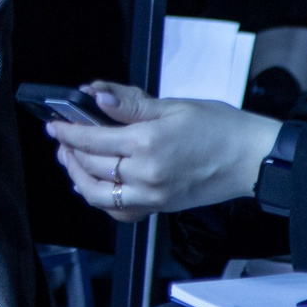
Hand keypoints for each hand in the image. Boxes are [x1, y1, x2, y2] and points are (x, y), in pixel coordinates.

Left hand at [49, 83, 279, 221]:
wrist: (251, 159)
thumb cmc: (220, 129)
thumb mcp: (173, 106)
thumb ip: (130, 104)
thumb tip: (97, 96)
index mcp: (147, 143)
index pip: (92, 140)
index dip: (67, 132)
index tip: (55, 124)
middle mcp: (145, 174)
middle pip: (90, 166)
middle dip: (69, 151)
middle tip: (62, 138)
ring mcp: (152, 195)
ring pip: (98, 194)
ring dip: (78, 177)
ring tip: (71, 160)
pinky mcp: (159, 207)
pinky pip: (119, 210)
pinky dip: (101, 199)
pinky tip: (95, 185)